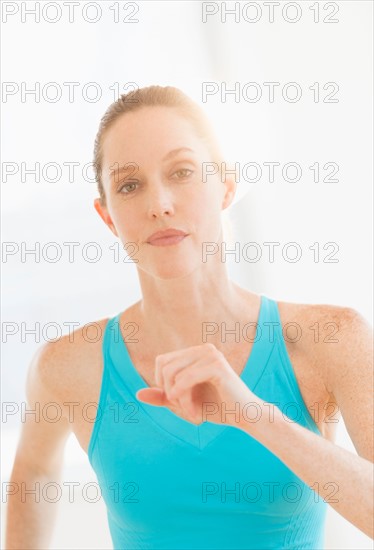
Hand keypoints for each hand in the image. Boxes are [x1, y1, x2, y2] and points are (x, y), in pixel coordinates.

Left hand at [135, 343, 259, 427]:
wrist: (244, 417)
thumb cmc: (216, 408)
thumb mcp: (183, 402)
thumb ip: (163, 397)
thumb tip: (137, 394)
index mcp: (195, 353)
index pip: (162, 361)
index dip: (162, 384)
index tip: (175, 401)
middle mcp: (203, 349)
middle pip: (165, 366)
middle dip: (169, 391)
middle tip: (183, 409)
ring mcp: (211, 354)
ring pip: (174, 374)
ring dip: (178, 398)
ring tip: (190, 412)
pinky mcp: (217, 366)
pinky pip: (186, 379)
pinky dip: (184, 398)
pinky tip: (193, 412)